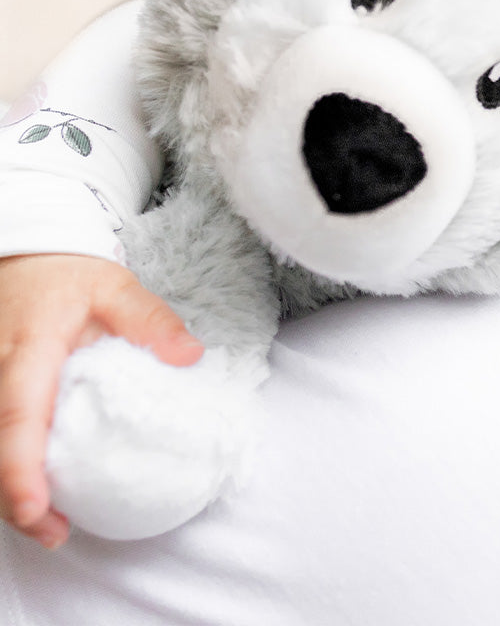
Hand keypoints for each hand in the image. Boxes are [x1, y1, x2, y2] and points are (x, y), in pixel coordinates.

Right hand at [0, 254, 202, 547]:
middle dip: (15, 499)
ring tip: (51, 524)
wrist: (27, 257)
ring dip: (11, 488)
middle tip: (55, 532)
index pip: (17, 416)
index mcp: (27, 350)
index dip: (21, 470)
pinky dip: (13, 466)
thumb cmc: (69, 275)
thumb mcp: (116, 286)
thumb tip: (190, 357)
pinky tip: (41, 489)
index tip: (39, 509)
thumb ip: (151, 321)